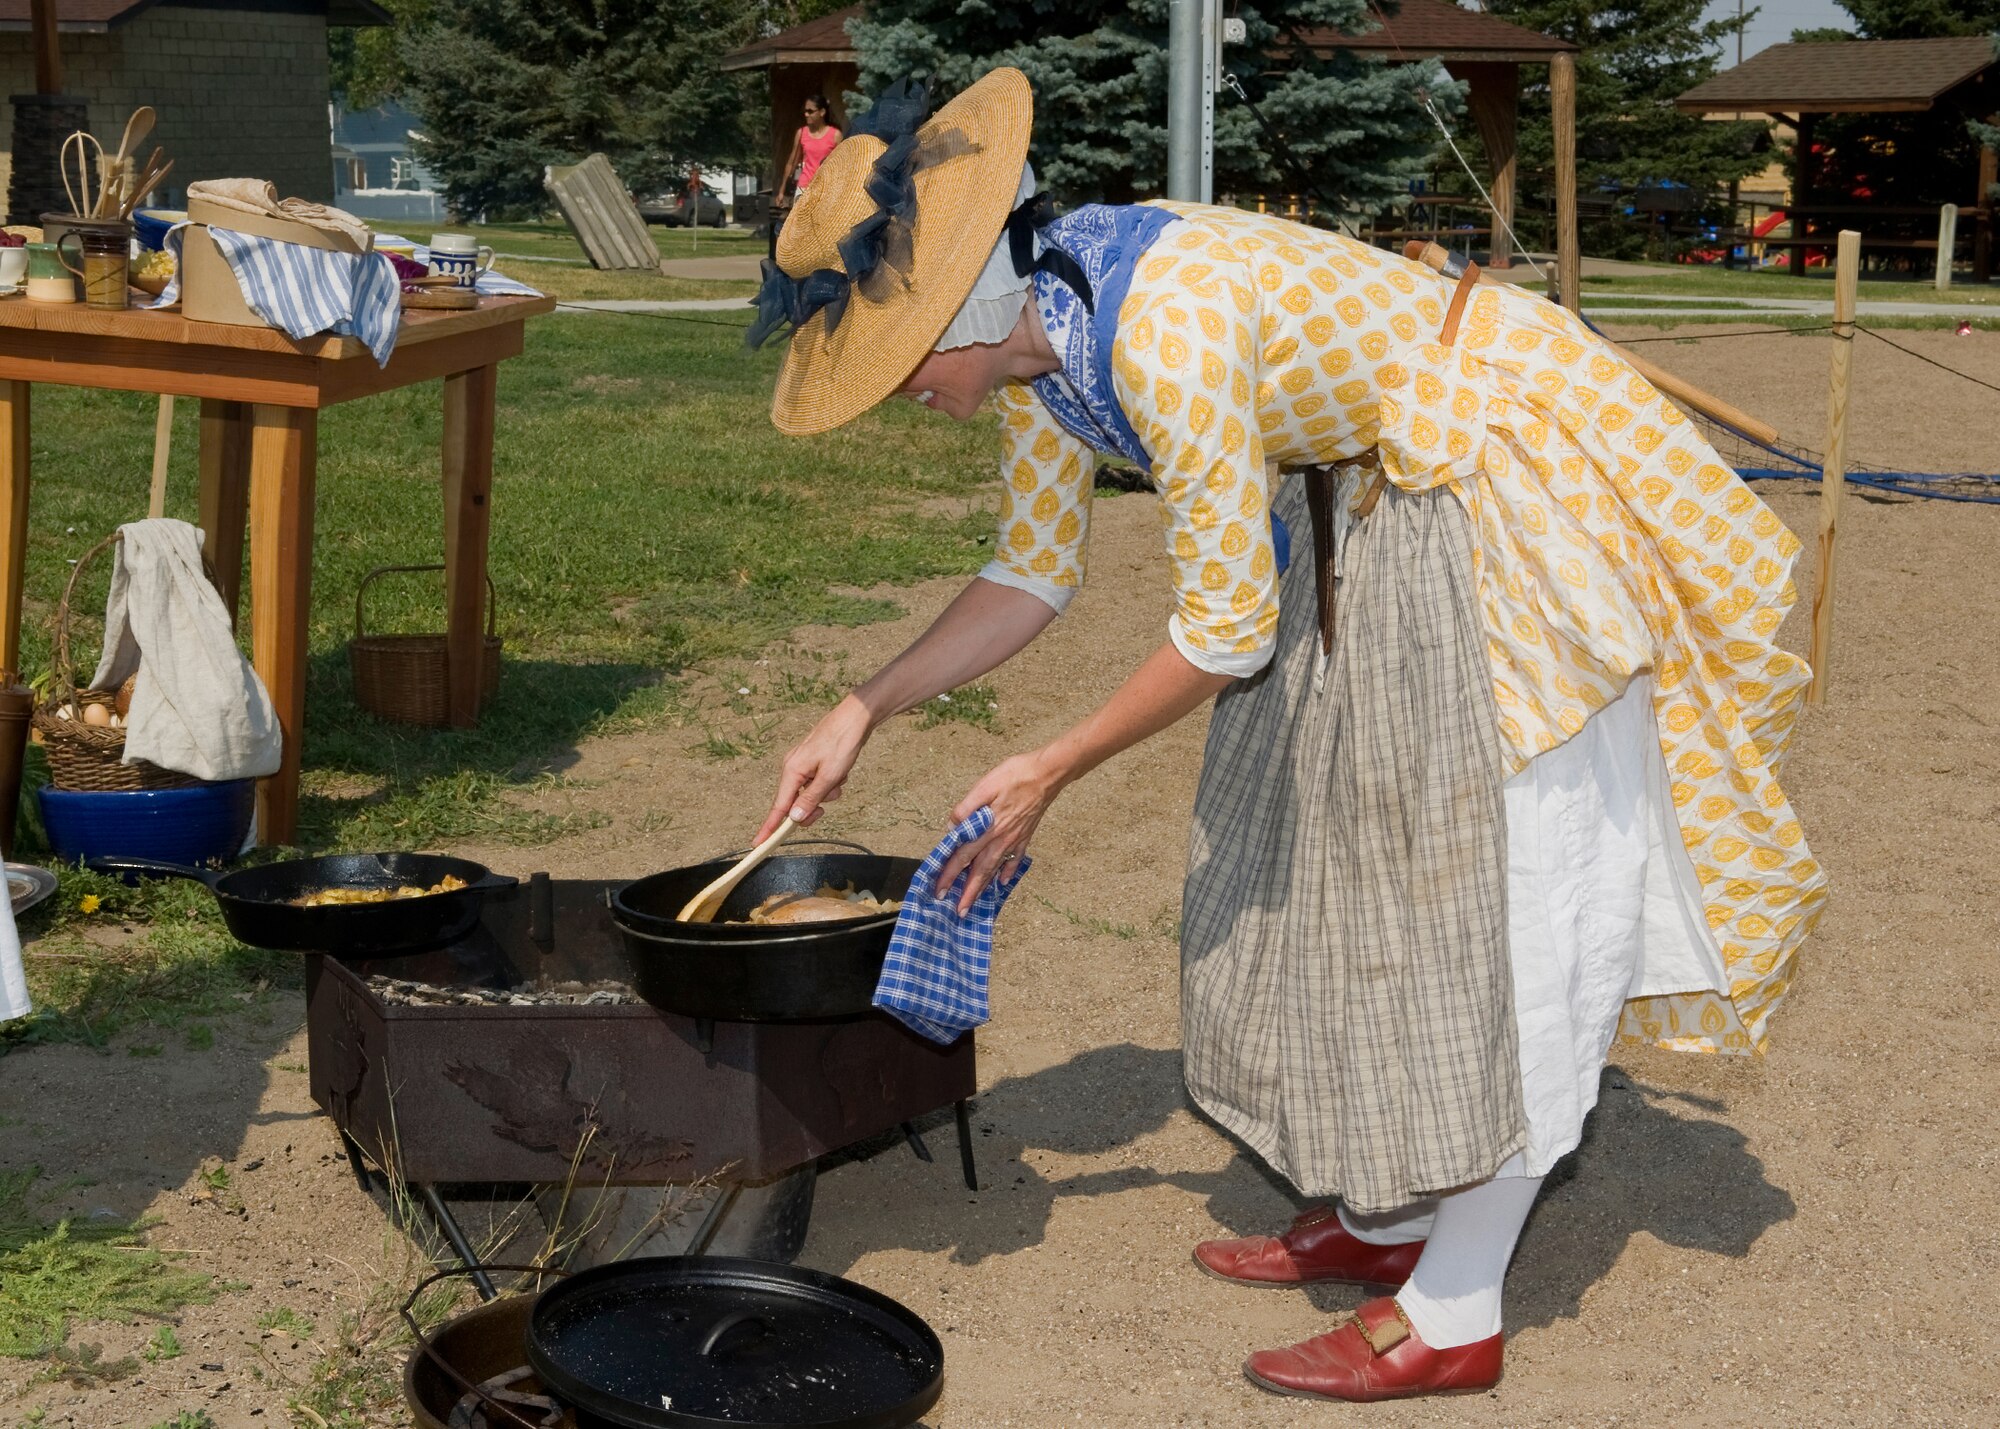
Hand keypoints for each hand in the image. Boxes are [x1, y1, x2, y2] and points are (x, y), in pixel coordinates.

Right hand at [758, 696, 870, 841]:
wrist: (856, 718)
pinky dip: (831, 782)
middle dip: (813, 807)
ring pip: (811, 793)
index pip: (778, 807)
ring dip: (827, 793)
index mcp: (792, 771)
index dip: (769, 827)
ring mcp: (802, 764)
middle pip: (796, 803)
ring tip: (839, 778)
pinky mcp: (813, 762)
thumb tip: (794, 818)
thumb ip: (811, 798)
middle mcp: (792, 768)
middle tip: (826, 806)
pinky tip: (841, 772)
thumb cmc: (842, 744)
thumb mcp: (830, 776)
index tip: (758, 843)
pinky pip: (819, 782)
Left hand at [934, 748, 1065, 914]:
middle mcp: (1001, 838)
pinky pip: (1016, 858)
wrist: (1047, 774)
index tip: (940, 890)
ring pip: (996, 868)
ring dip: (984, 887)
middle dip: (968, 892)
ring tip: (975, 903)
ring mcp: (1015, 839)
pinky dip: (1009, 871)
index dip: (950, 873)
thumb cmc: (1015, 775)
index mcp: (988, 828)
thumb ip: (967, 808)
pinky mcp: (1026, 835)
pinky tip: (1003, 881)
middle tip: (959, 911)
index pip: (964, 855)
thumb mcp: (985, 785)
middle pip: (980, 870)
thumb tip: (952, 825)